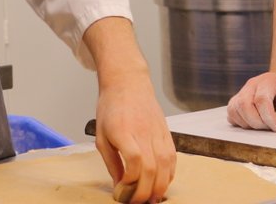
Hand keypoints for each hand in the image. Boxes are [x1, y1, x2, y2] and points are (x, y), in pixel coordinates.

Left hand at [94, 70, 175, 202]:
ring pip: (166, 164)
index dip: (131, 181)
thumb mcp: (102, 136)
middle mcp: (144, 132)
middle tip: (138, 202)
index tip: (123, 191)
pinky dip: (170, 174)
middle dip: (146, 191)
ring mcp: (158, 132)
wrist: (128, 82)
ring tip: (153, 199)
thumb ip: (112, 163)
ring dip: (161, 186)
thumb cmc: (111, 108)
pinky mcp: (166, 132)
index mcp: (123, 131)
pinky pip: (173, 157)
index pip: (135, 161)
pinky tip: (162, 183)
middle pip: (152, 168)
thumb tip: (120, 186)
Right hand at [226, 72, 275, 131]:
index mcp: (268, 81)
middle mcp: (251, 85)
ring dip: (248, 124)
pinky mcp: (236, 102)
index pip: (261, 99)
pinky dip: (240, 123)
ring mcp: (241, 92)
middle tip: (270, 127)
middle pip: (244, 105)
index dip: (268, 117)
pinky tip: (254, 123)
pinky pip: (231, 114)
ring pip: (235, 110)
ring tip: (263, 124)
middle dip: (257, 122)